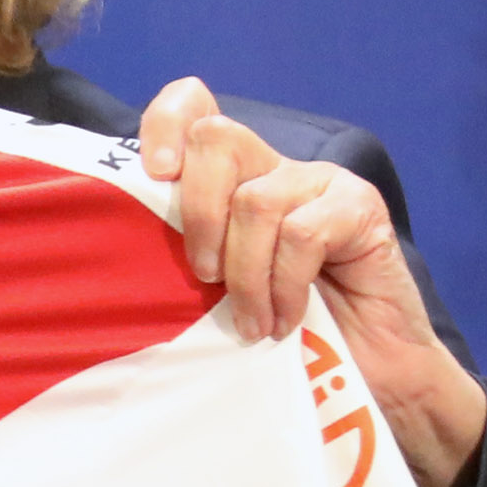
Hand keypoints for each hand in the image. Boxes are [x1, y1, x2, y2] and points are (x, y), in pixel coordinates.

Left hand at [141, 76, 486, 486]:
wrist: (368, 378)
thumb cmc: (281, 341)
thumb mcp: (214, 295)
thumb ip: (185, 255)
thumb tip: (119, 244)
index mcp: (231, 180)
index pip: (194, 108)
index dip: (165, 123)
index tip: (153, 174)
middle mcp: (274, 168)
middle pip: (217, 138)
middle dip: (197, 213)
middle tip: (204, 278)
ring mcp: (320, 182)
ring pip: (256, 200)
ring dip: (245, 274)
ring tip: (252, 322)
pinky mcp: (360, 206)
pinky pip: (302, 232)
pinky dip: (284, 285)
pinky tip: (286, 320)